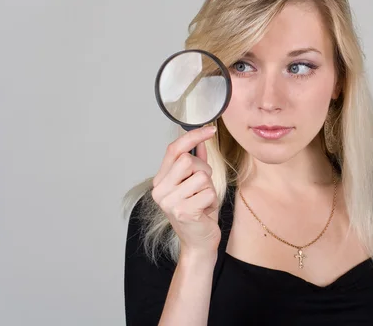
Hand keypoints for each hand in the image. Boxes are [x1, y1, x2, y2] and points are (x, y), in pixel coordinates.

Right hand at [151, 126, 220, 255]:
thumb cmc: (198, 212)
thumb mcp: (195, 185)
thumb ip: (196, 162)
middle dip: (204, 170)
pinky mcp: (183, 211)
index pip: (174, 149)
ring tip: (203, 201)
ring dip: (209, 188)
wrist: (198, 243)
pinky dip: (212, 200)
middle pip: (188, 160)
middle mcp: (160, 190)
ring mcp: (169, 201)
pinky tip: (205, 211)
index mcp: (160, 180)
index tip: (210, 129)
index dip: (192, 136)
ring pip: (201, 176)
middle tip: (203, 187)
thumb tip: (201, 140)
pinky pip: (208, 192)